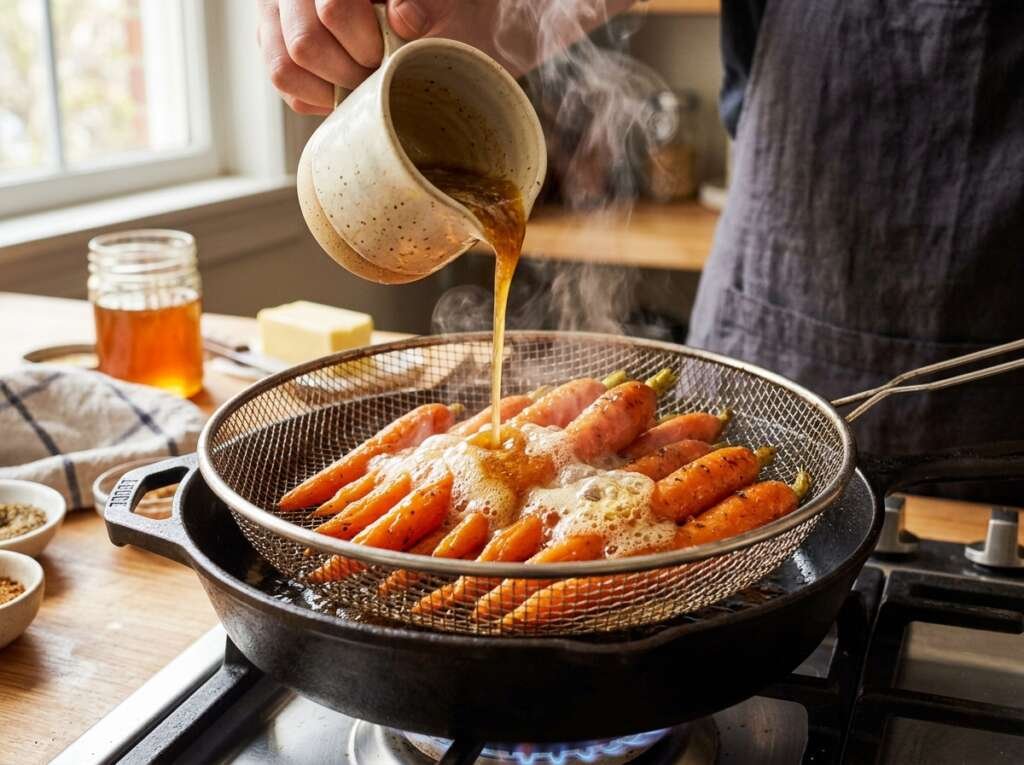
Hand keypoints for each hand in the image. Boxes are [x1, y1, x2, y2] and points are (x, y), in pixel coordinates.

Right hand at [258, 0, 456, 114]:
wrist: (429, 31)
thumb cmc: (433, 16)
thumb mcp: (443, 7)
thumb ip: (427, 4)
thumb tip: (403, 16)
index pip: (334, 10)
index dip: (364, 42)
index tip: (387, 53)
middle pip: (304, 43)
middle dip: (349, 71)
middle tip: (377, 72)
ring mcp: (277, 21)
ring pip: (285, 69)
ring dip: (331, 89)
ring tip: (364, 83)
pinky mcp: (275, 53)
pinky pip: (288, 90)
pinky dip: (322, 99)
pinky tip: (348, 90)